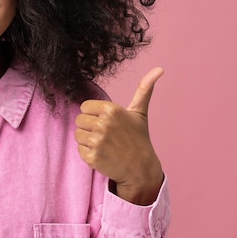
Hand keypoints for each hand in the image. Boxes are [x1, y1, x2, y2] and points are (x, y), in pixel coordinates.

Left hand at [75, 67, 164, 204]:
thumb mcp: (139, 112)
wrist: (141, 169)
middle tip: (107, 136)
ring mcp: (96, 141)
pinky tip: (102, 155)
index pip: (84, 107)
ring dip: (87, 141)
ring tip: (105, 145)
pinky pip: (79, 150)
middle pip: (79, 120)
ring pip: (77, 135)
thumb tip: (159, 68)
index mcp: (111, 109)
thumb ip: (144, 89)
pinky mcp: (91, 157)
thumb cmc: (138, 138)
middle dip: (90, 128)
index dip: (94, 115)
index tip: (107, 123)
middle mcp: (102, 123)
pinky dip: (88, 154)